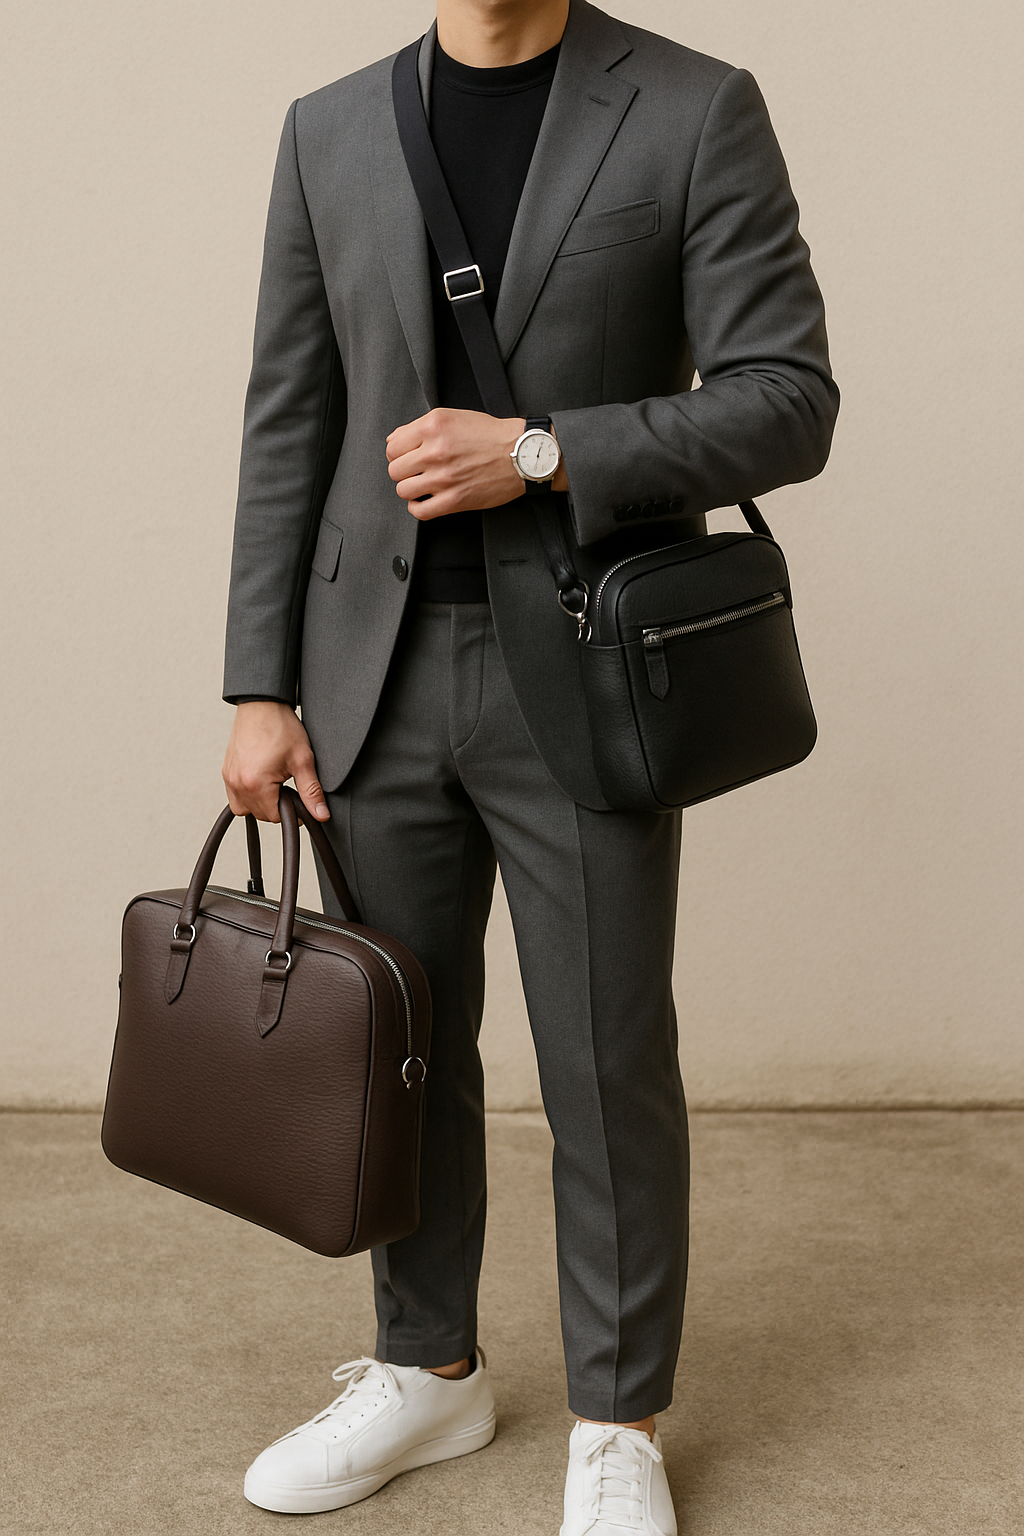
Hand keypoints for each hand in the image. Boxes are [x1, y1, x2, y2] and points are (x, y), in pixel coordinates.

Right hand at [222, 702, 329, 823]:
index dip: (292, 809)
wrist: (262, 704)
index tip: (299, 794)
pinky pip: (235, 796)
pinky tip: (261, 780)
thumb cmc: (281, 727)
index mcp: (255, 784)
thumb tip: (321, 815)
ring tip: (275, 783)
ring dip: (261, 802)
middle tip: (288, 783)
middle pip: (260, 814)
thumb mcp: (302, 760)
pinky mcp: (226, 771)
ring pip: (246, 808)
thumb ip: (311, 791)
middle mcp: (237, 783)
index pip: (275, 817)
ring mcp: (229, 777)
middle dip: (277, 805)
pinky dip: (248, 794)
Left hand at [385, 407, 567, 519]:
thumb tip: (393, 441)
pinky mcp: (455, 500)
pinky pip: (420, 511)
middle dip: (404, 471)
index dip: (398, 453)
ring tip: (423, 485)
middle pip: (395, 470)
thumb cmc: (491, 435)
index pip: (392, 446)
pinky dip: (417, 508)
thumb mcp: (453, 417)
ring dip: (411, 489)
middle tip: (417, 471)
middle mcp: (435, 452)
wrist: (521, 453)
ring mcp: (444, 478)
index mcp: (433, 427)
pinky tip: (425, 500)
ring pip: (403, 490)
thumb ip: (420, 427)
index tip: (408, 457)